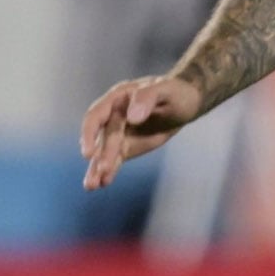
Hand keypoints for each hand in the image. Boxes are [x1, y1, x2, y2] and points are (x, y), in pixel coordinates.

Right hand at [80, 74, 205, 190]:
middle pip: (104, 138)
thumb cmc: (175, 92)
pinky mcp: (127, 146)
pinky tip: (103, 183)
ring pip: (104, 152)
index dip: (89, 133)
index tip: (89, 152)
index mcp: (117, 99)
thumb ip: (147, 98)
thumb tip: (132, 117)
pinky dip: (110, 171)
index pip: (96, 116)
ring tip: (91, 186)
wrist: (185, 103)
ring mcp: (118, 133)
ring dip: (97, 169)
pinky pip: (115, 160)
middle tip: (102, 171)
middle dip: (102, 156)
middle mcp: (112, 117)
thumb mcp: (165, 89)